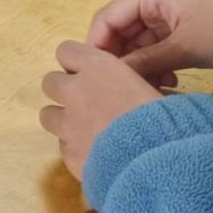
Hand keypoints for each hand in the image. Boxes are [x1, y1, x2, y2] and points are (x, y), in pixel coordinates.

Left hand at [39, 42, 166, 179]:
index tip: (89, 72)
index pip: (66, 51)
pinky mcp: (68, 155)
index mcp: (98, 68)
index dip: (76, 61)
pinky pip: (63, 146)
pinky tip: (95, 155)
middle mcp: (76, 92)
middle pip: (50, 82)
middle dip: (64, 90)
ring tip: (86, 130)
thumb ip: (133, 83)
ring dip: (63, 120)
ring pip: (48, 115)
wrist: (155, 161)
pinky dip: (75, 149)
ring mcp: (67, 125)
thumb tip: (138, 89)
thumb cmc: (164, 117)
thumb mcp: (154, 88)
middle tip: (86, 102)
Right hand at [86, 0, 212, 83]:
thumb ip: (146, 61)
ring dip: (140, 68)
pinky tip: (168, 84)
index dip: (97, 48)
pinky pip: (155, 50)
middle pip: (120, 34)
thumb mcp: (184, 46)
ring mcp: (165, 17)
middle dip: (121, 62)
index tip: (96, 79)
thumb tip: (112, 78)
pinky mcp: (179, 31)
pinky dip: (156, 67)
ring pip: (138, 45)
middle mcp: (151, 2)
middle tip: (124, 91)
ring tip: (151, 90)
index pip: (106, 20)